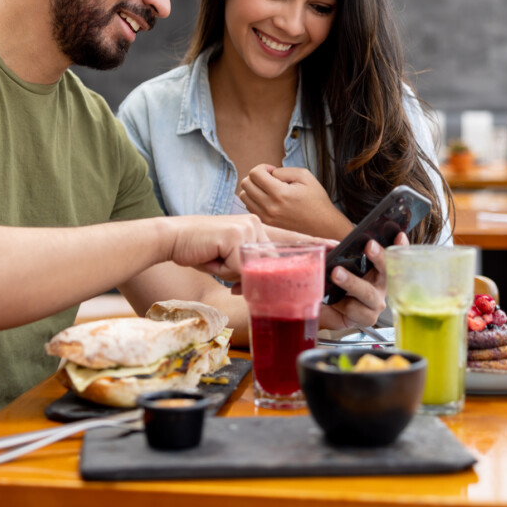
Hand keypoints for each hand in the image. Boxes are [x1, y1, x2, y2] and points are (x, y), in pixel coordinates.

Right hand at [164, 215, 322, 283]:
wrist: (173, 238)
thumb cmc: (199, 250)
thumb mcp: (229, 259)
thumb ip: (249, 266)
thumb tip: (260, 282)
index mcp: (256, 229)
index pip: (288, 237)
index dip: (311, 242)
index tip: (333, 245)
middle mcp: (256, 225)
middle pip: (269, 260)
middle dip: (249, 272)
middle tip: (230, 265)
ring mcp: (248, 228)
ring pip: (253, 267)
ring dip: (230, 270)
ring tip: (213, 257)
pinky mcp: (237, 234)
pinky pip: (239, 266)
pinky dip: (223, 267)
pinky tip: (211, 255)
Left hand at [238, 165, 347, 237]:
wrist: (322, 224)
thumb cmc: (316, 199)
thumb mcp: (304, 176)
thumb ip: (283, 171)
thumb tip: (269, 173)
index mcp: (280, 194)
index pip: (254, 174)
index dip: (262, 167)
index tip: (273, 171)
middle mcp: (270, 207)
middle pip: (246, 184)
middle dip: (256, 176)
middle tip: (269, 178)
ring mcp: (266, 217)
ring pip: (244, 196)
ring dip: (253, 188)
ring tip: (267, 188)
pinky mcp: (266, 222)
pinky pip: (249, 207)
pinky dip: (254, 199)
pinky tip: (267, 198)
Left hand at [317, 233, 400, 330]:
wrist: (319, 307)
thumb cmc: (331, 283)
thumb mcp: (332, 262)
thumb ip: (334, 252)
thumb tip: (331, 245)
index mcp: (378, 269)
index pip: (393, 255)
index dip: (400, 245)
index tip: (398, 234)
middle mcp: (381, 285)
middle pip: (386, 271)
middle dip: (379, 257)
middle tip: (369, 245)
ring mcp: (375, 303)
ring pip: (368, 292)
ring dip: (352, 282)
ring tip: (336, 273)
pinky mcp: (366, 318)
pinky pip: (356, 309)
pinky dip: (342, 303)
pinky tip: (331, 298)